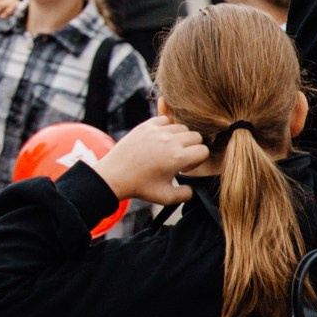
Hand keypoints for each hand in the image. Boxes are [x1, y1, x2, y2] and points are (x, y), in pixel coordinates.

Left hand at [91, 118, 207, 206]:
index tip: (184, 169)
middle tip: (178, 158)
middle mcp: (169, 141)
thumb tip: (192, 189)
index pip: (203, 150)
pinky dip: (166, 127)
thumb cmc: (140, 187)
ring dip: (180, 137)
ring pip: (181, 127)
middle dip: (192, 147)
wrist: (114, 176)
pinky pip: (165, 119)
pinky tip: (159, 140)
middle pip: (195, 136)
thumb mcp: (166, 197)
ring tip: (168, 150)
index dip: (197, 161)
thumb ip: (186, 195)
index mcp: (177, 157)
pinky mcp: (145, 126)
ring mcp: (156, 131)